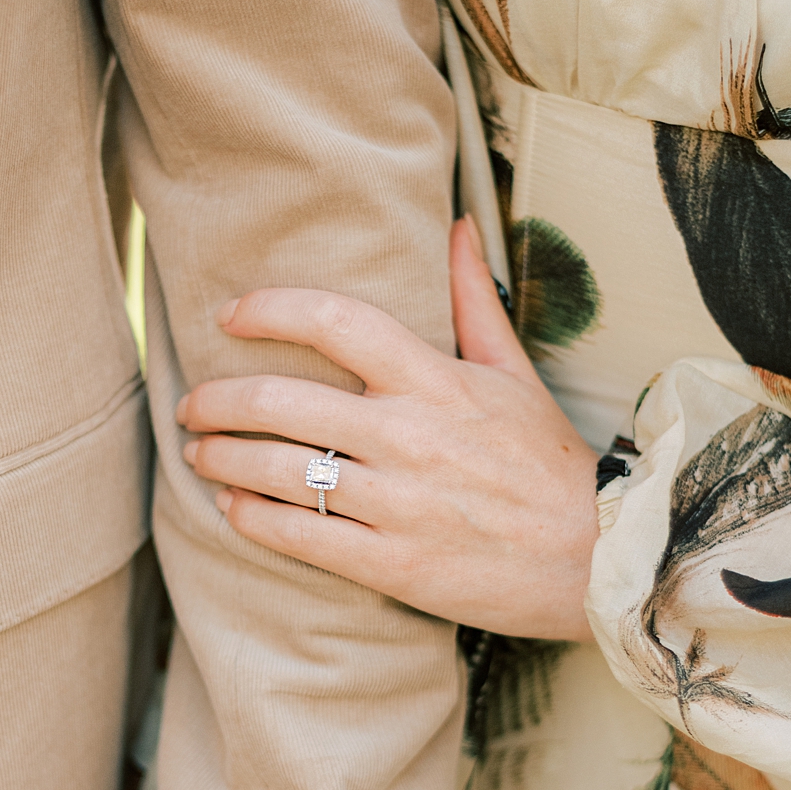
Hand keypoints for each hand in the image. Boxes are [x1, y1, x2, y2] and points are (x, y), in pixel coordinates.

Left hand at [179, 215, 599, 640]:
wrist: (597, 560)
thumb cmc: (550, 465)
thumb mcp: (516, 373)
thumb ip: (473, 300)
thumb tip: (456, 225)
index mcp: (438, 380)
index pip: (335, 321)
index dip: (269, 308)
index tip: (231, 315)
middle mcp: (411, 436)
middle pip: (280, 401)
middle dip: (217, 400)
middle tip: (194, 403)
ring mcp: (400, 503)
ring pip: (277, 471)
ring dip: (221, 458)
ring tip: (201, 453)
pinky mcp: (393, 564)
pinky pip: (298, 535)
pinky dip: (251, 517)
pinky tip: (233, 506)